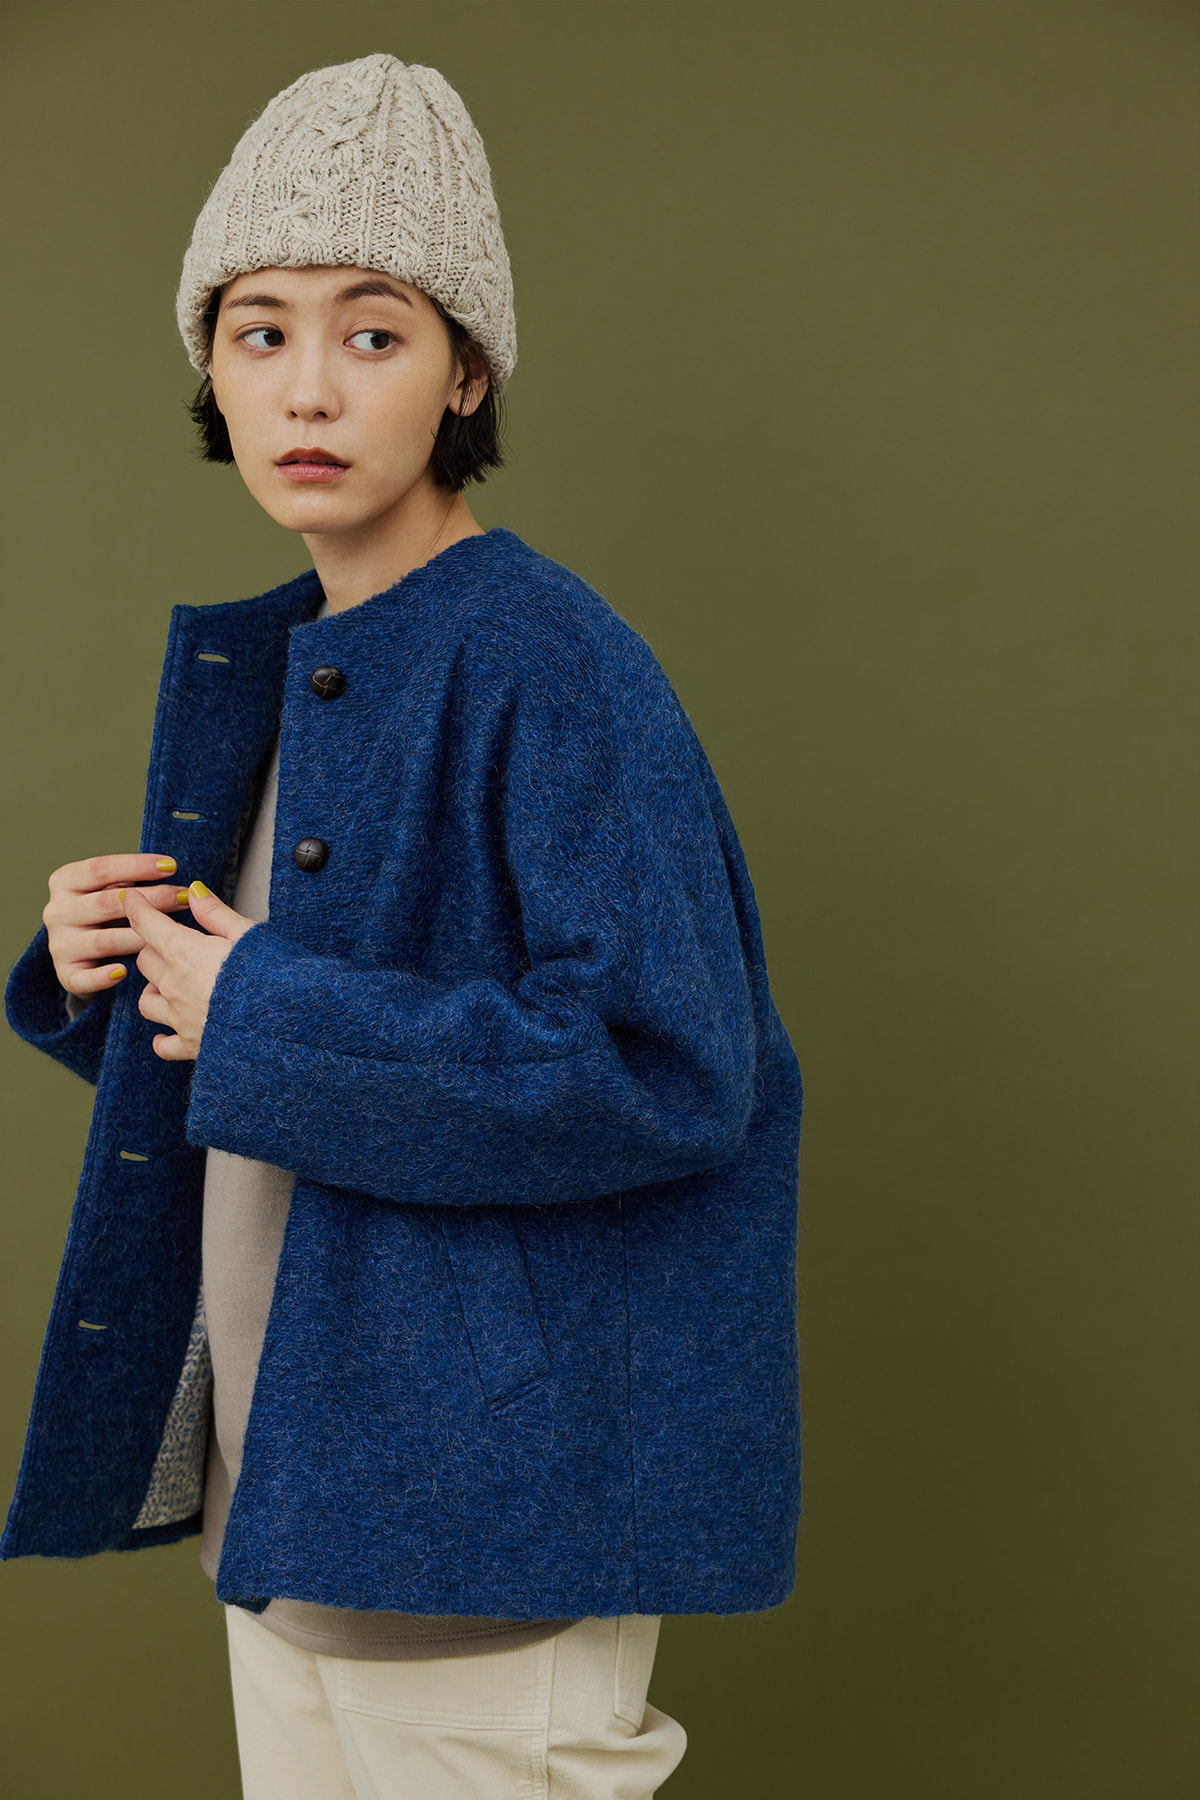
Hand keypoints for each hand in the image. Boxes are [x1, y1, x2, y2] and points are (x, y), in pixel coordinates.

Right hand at [44, 852, 192, 1003]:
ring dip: (140, 937)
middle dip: (150, 900)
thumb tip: (171, 869)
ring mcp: (60, 944)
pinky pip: (85, 978)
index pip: (101, 869)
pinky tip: (124, 972)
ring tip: (171, 936)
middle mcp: (57, 911)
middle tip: (184, 898)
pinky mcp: (67, 973)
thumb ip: (131, 880)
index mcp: (65, 881)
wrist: (85, 955)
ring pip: (104, 940)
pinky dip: (103, 976)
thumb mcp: (113, 889)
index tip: (171, 865)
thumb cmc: (108, 914)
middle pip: (107, 903)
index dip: (137, 866)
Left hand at [125, 881, 257, 1060]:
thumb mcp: (247, 933)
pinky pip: (164, 1044)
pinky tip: (169, 1030)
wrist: (290, 1022)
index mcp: (185, 952)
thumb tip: (194, 892)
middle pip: (145, 959)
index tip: (133, 898)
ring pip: (146, 1000)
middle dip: (153, 947)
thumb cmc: (275, 975)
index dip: (137, 906)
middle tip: (173, 941)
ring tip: (171, 984)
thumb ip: (215, 912)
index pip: (146, 923)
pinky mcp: (191, 1044)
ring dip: (154, 988)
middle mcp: (174, 985)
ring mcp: (180, 1017)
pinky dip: (163, 1036)